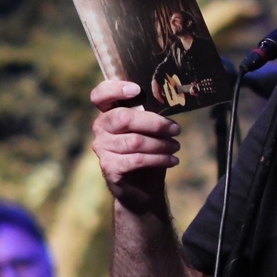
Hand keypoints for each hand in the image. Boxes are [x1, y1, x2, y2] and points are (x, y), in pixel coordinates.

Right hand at [90, 80, 181, 210]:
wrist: (141, 187)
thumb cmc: (147, 150)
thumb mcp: (149, 129)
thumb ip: (150, 114)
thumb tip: (170, 100)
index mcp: (108, 112)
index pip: (100, 95)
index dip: (115, 89)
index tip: (137, 90)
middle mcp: (100, 127)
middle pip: (124, 118)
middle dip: (155, 123)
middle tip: (175, 129)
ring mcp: (102, 147)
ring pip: (135, 141)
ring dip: (161, 144)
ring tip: (176, 147)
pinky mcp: (109, 166)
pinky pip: (137, 159)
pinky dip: (159, 159)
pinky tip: (172, 160)